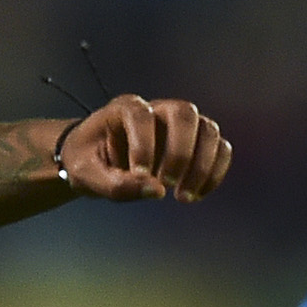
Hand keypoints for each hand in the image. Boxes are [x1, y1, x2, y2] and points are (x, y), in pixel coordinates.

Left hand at [58, 95, 233, 205]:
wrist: (93, 161)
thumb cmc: (86, 163)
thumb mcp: (87, 176)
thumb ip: (117, 185)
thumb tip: (158, 191)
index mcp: (124, 108)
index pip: (142, 115)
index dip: (144, 145)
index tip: (139, 176)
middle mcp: (156, 109)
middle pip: (185, 113)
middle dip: (181, 152)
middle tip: (168, 185)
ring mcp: (178, 124)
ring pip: (209, 129)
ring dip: (203, 165)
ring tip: (183, 197)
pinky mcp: (194, 141)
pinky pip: (219, 148)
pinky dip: (214, 172)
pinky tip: (196, 195)